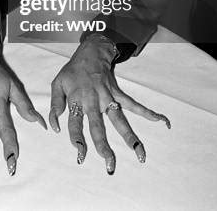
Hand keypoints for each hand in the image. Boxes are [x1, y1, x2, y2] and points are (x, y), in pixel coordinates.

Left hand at [49, 35, 170, 173]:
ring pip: (119, 119)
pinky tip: (161, 120)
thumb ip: (55, 105)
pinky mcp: (117, 93)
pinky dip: (148, 112)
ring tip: (140, 154)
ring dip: (130, 136)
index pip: (75, 123)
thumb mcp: (57, 84)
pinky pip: (134, 104)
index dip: (77, 139)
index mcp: (76, 99)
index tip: (80, 155)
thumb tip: (56, 128)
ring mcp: (107, 97)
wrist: (91, 51)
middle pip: (98, 126)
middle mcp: (93, 100)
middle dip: (103, 146)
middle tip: (110, 164)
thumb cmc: (73, 71)